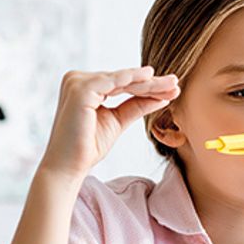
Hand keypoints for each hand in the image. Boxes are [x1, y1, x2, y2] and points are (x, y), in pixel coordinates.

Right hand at [38, 67, 179, 178]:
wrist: (68, 167)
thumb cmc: (87, 147)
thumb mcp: (117, 121)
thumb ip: (135, 106)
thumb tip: (160, 97)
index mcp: (84, 86)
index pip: (121, 84)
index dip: (147, 87)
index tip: (170, 89)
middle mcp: (76, 79)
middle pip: (122, 80)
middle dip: (151, 84)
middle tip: (175, 84)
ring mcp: (76, 82)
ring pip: (121, 80)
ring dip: (148, 83)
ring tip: (171, 84)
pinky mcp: (80, 89)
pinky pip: (113, 81)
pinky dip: (132, 79)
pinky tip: (150, 77)